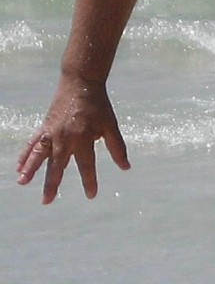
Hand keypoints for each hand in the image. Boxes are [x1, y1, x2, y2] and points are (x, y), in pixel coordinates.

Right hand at [16, 77, 129, 203]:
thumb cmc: (98, 105)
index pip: (86, 164)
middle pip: (57, 165)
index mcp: (83, 137)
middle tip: (47, 201)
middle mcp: (64, 137)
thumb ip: (117, 147)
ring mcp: (51, 132)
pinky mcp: (44, 127)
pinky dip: (25, 155)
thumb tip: (126, 167)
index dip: (89, 180)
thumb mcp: (110, 125)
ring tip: (22, 183)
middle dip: (52, 184)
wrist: (80, 82)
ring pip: (38, 155)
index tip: (91, 195)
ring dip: (30, 169)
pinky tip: (18, 167)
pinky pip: (32, 144)